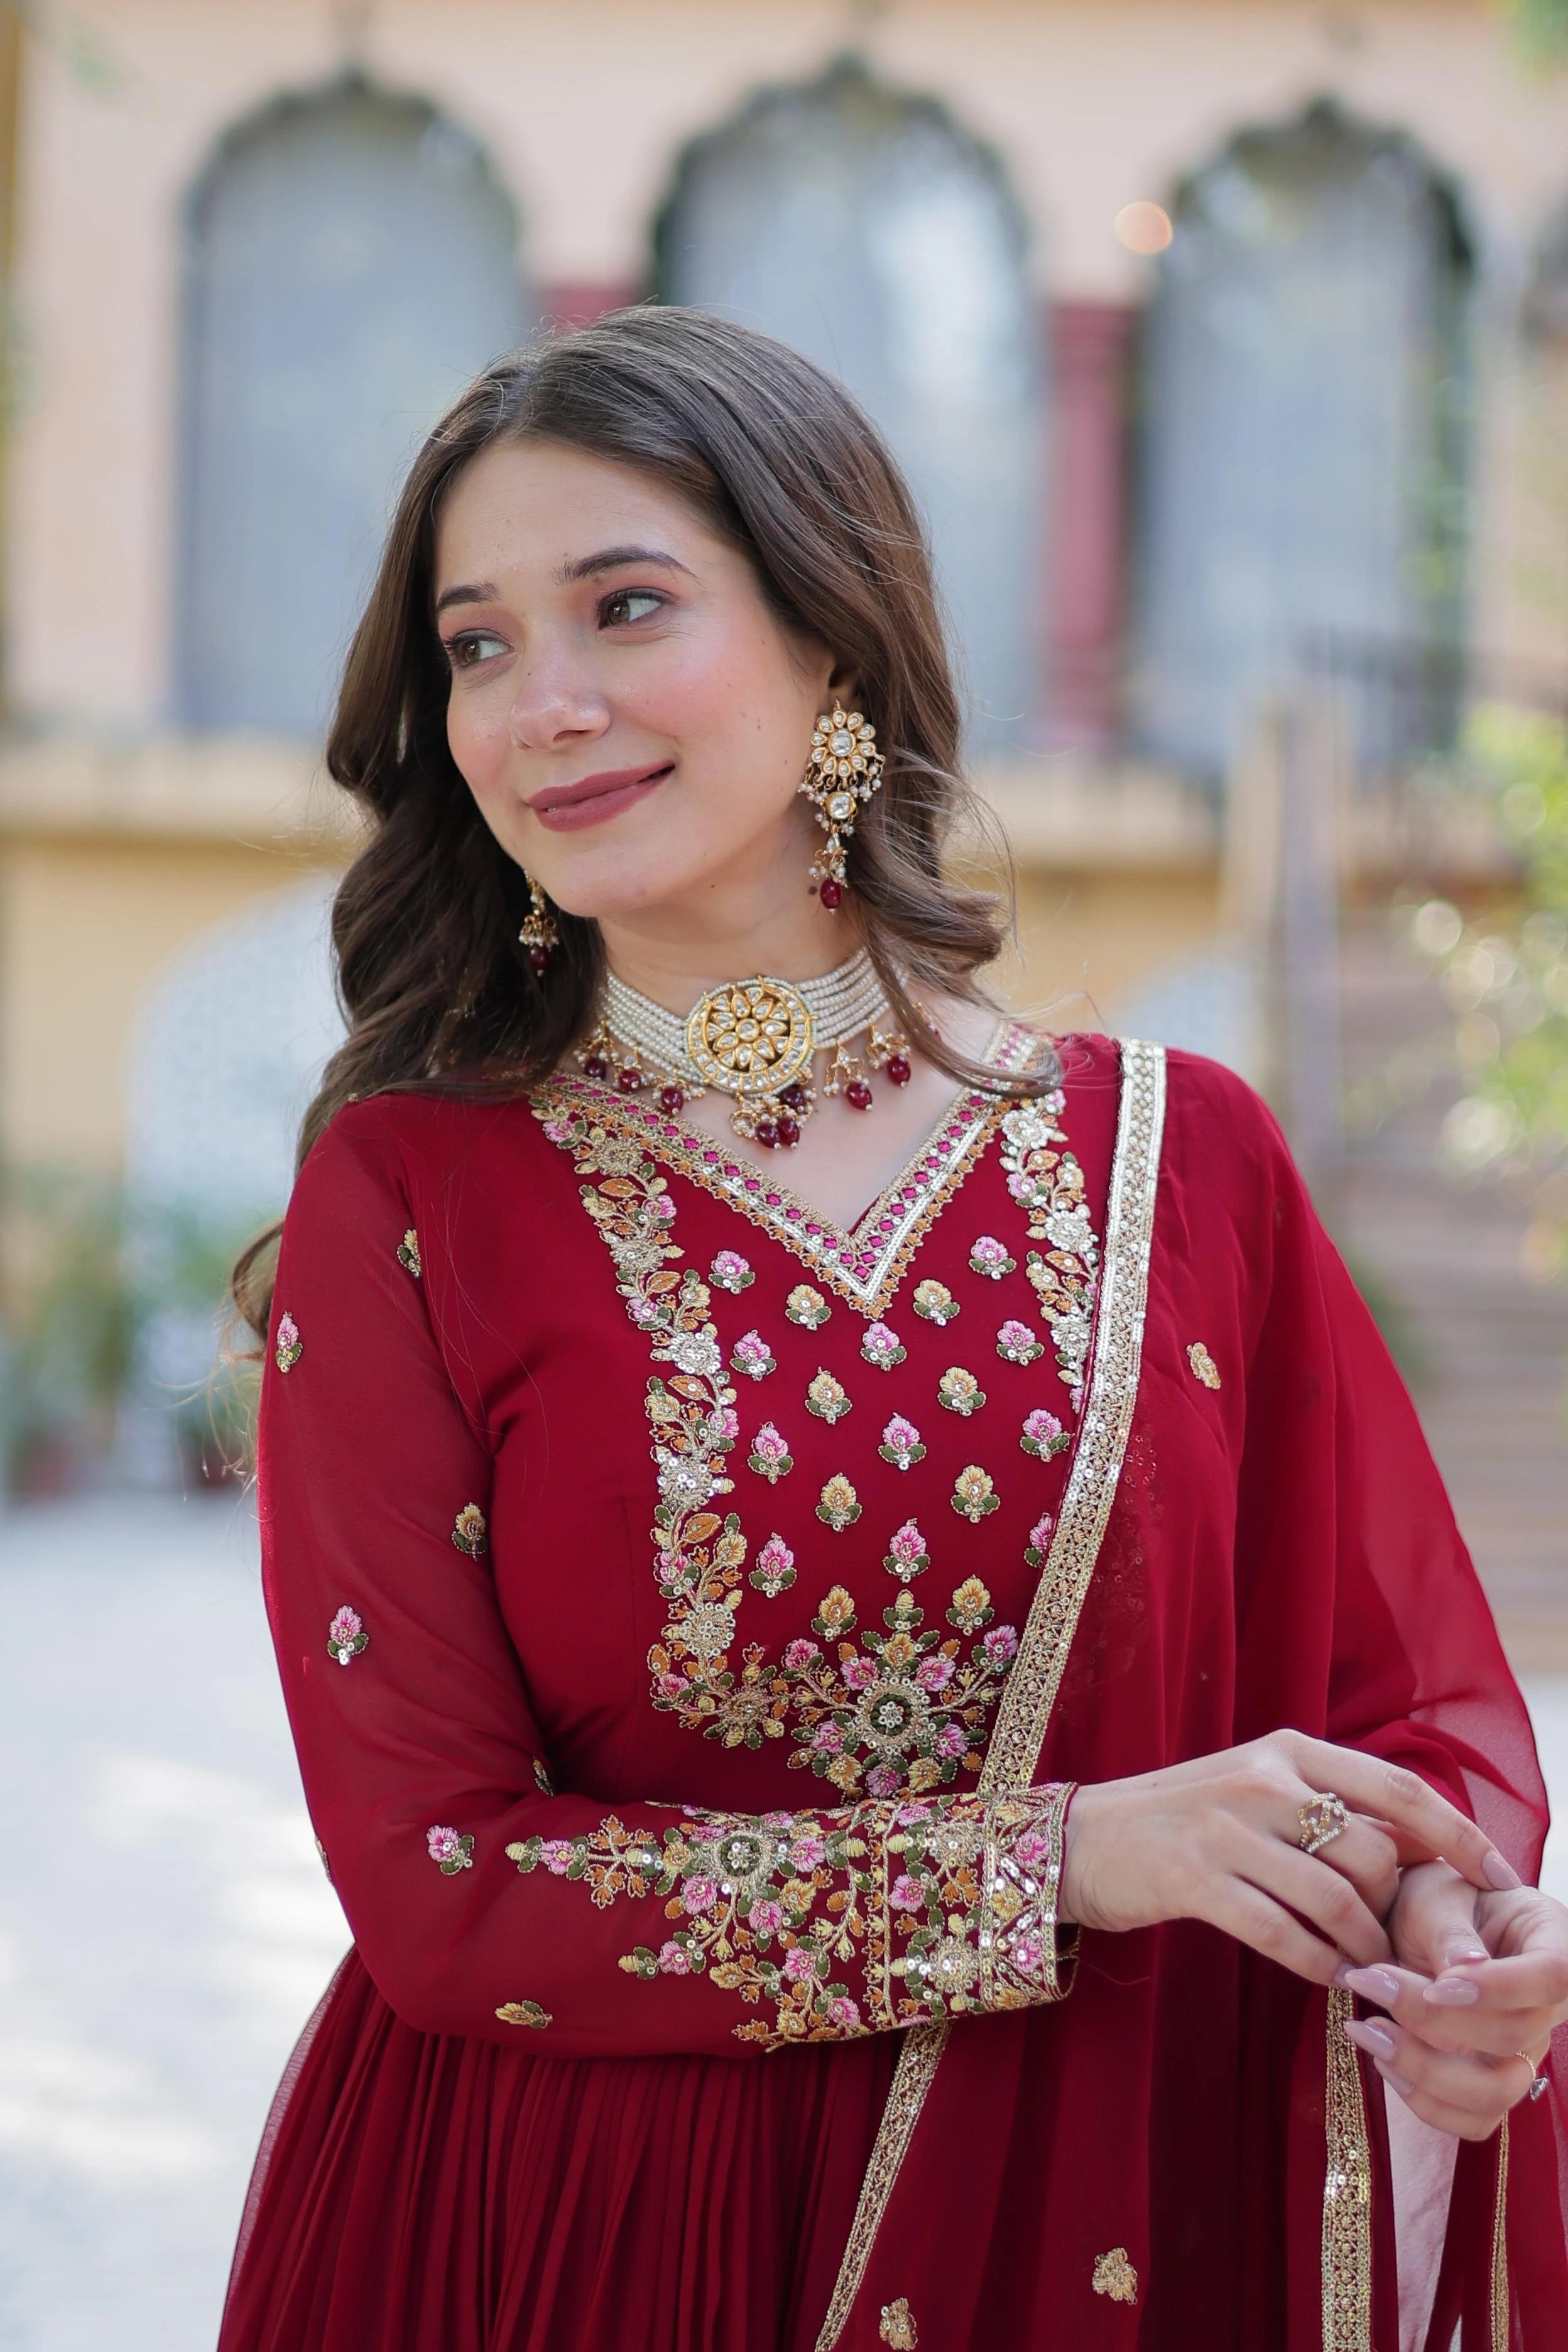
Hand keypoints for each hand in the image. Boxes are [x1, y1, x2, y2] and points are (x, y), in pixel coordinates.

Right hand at [1059, 1730, 1519, 1988]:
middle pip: (1370, 1851)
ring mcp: (1225, 1828)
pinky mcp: (1193, 1879)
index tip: (1499, 1875)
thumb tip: (1415, 1846)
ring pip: (1334, 1897)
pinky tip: (1333, 1980)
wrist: (1085, 1839)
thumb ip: (1325, 1807)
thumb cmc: (1185, 1821)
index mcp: (1287, 1750)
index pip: (1396, 1787)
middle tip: (1406, 1945)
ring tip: (1373, 1969)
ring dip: (1366, 1945)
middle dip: (1398, 1909)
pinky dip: (1319, 1965)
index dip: (1457, 1833)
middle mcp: (1261, 1779)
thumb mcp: (1256, 1791)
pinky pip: (1282, 1933)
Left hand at [1336, 1861, 1567, 2138]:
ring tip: (1366, 2030)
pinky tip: (1384, 2060)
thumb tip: (1462, 1972)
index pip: (1551, 1976)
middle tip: (1369, 1982)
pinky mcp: (1490, 2078)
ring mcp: (1522, 2049)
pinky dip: (1427, 2102)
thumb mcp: (1437, 1896)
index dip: (1498, 1989)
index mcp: (1551, 1942)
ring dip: (1425, 2072)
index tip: (1436, 1984)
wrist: (1421, 1922)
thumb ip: (1449, 1933)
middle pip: (1514, 2038)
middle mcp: (1546, 2006)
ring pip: (1496, 2094)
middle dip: (1435, 2021)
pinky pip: (1474, 2118)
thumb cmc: (1436, 1898)